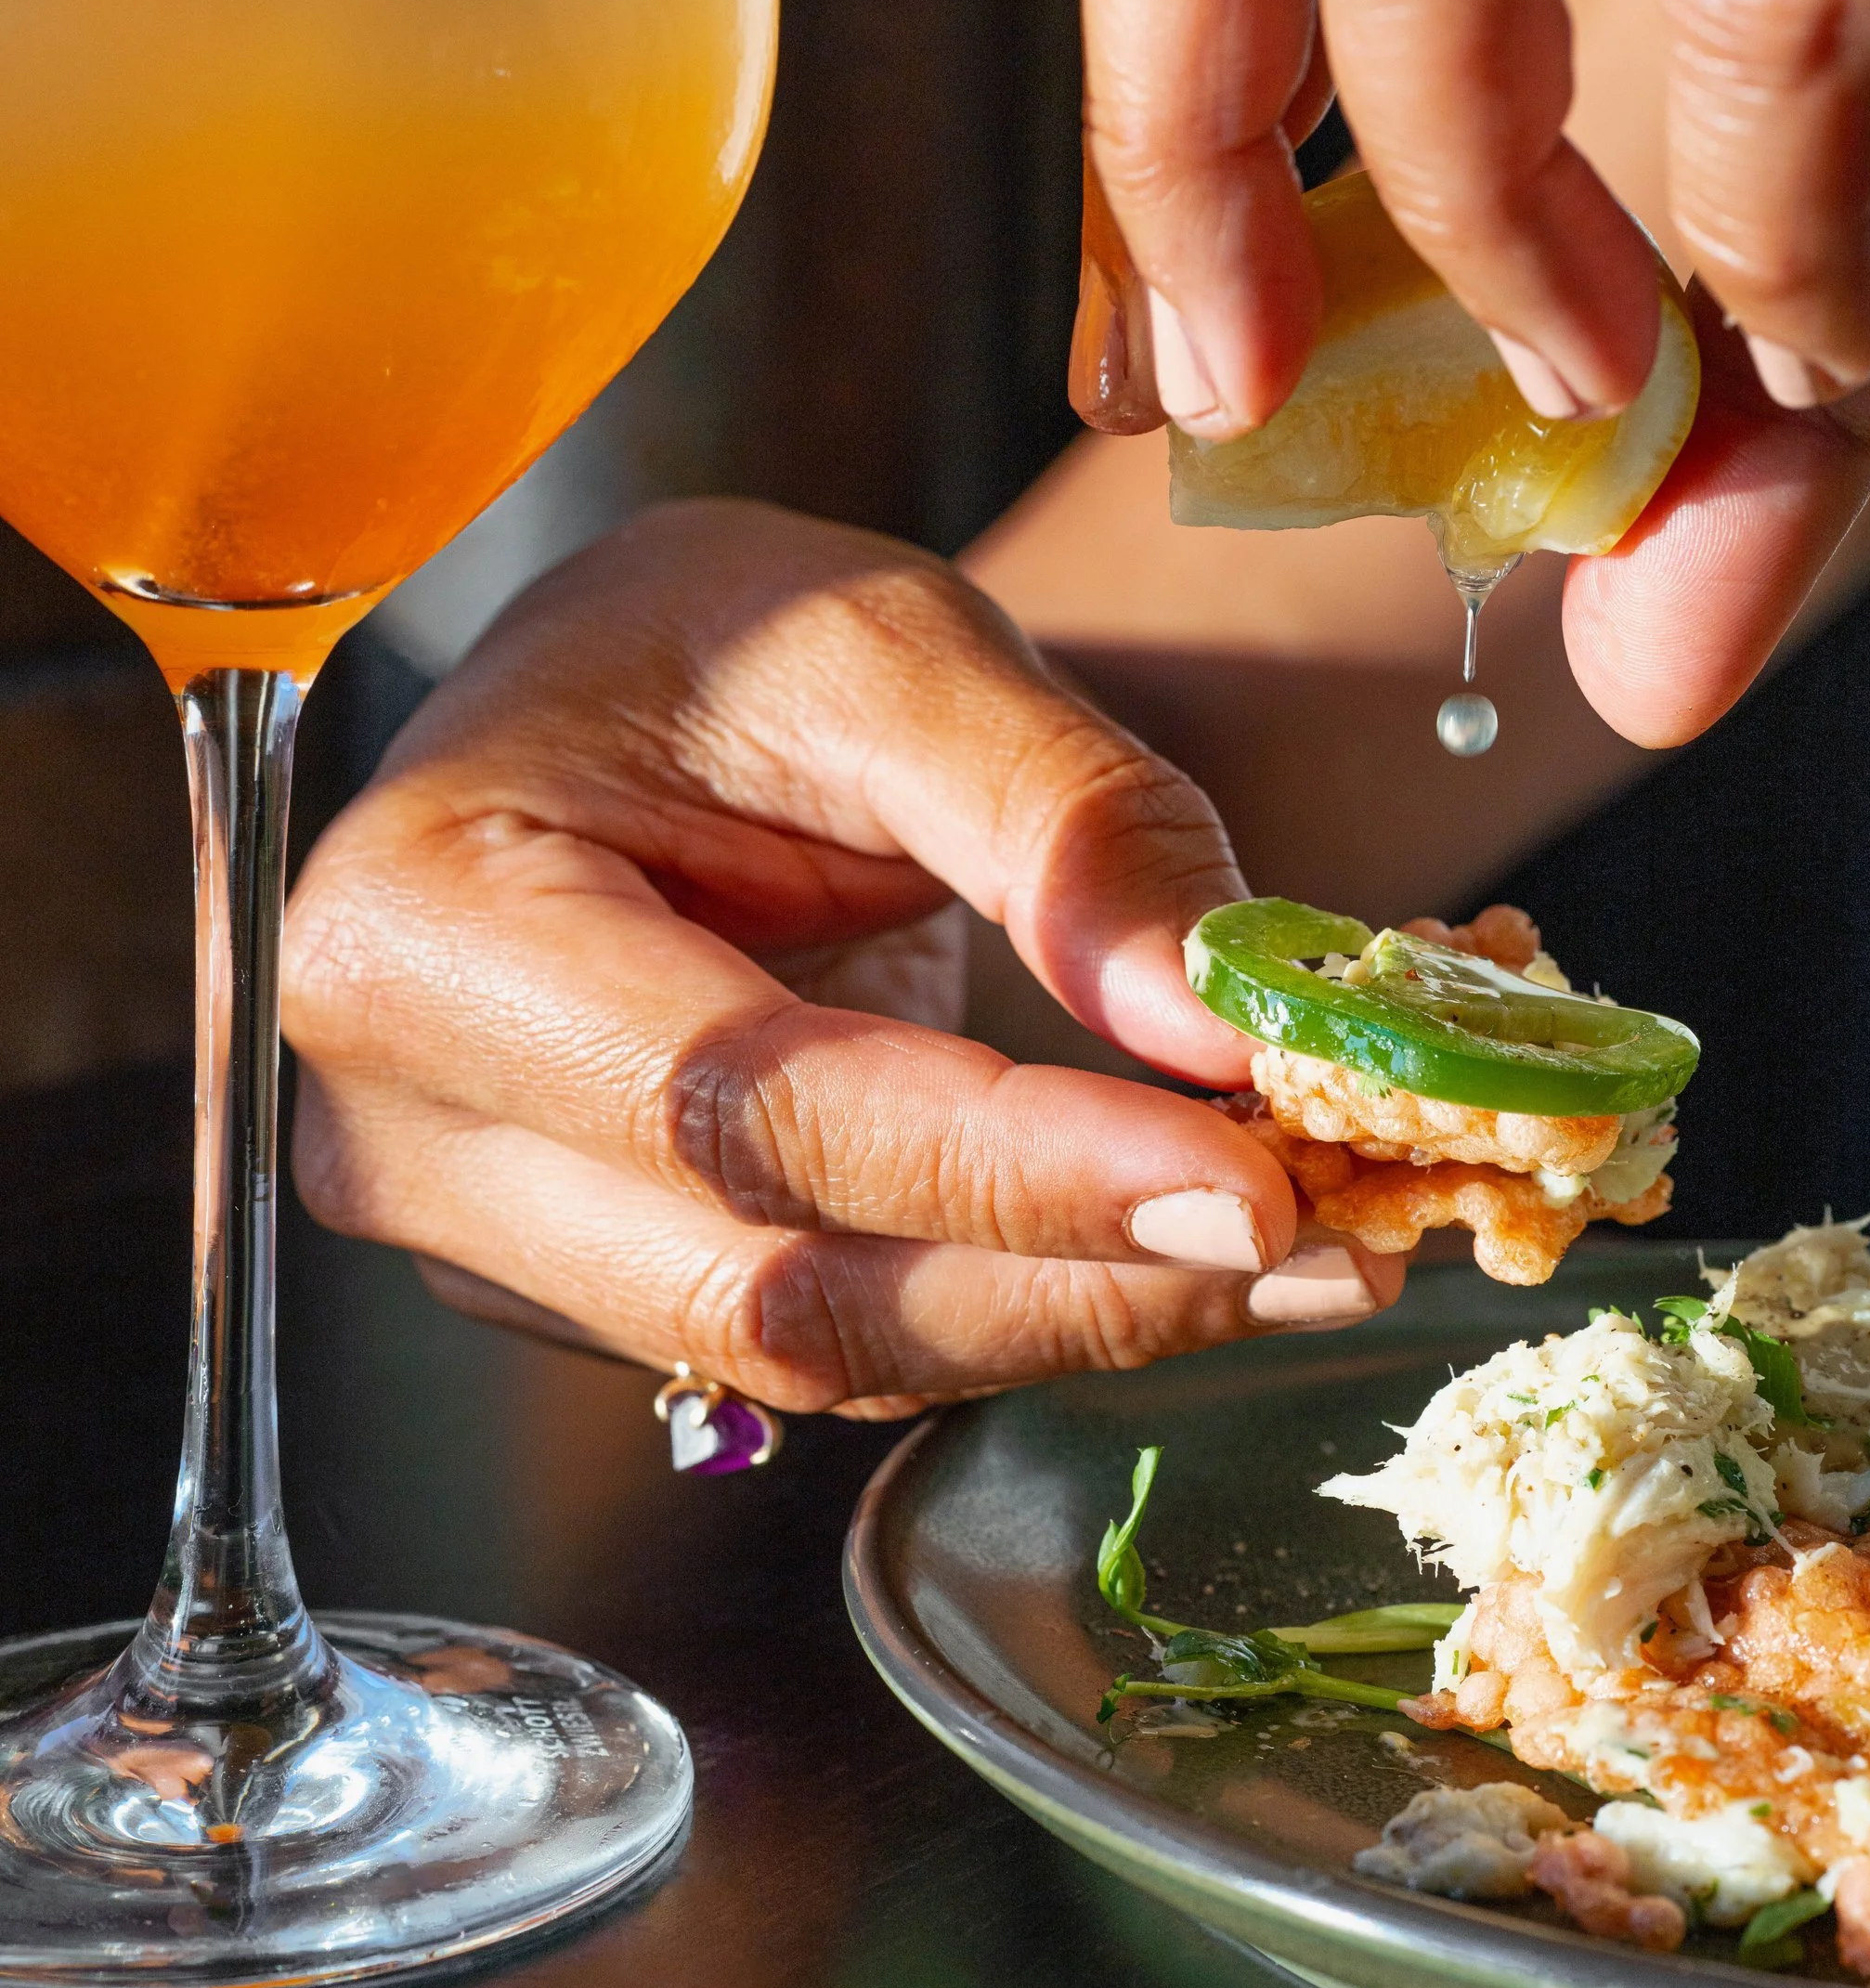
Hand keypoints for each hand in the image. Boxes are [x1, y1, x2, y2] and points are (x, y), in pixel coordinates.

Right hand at [282, 502, 1397, 1419]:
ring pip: (818, 1347)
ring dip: (1083, 1317)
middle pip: (777, 1284)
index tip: (1251, 1178)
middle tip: (1341, 1236)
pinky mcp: (598, 1289)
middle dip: (1082, 1281)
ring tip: (1321, 1246)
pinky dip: (1028, 1303)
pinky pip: (830, 1335)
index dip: (1007, 1170)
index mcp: (420, 931)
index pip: (737, 1107)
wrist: (633, 703)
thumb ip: (1061, 816)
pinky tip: (1196, 1249)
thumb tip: (1220, 1026)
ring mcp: (491, 1238)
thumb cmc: (720, 640)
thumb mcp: (889, 644)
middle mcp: (409, 1127)